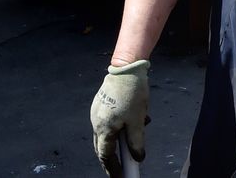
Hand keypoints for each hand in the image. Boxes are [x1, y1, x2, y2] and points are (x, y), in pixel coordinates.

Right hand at [91, 59, 149, 176]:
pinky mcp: (102, 103)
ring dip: (118, 140)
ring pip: (106, 132)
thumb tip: (138, 158)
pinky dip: (119, 127)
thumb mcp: (137, 120)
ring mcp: (97, 112)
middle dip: (112, 157)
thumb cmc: (132, 94)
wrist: (126, 68)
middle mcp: (96, 122)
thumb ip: (137, 141)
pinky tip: (133, 121)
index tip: (120, 176)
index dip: (112, 167)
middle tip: (122, 166)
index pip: (105, 155)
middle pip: (102, 146)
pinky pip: (109, 121)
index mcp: (103, 128)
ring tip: (134, 138)